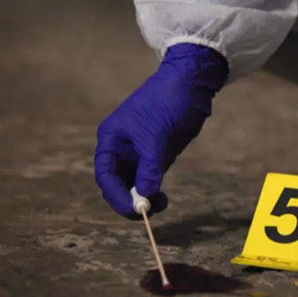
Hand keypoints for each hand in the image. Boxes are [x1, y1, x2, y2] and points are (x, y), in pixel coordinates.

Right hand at [94, 44, 227, 217]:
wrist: (191, 84)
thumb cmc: (167, 102)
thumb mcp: (157, 136)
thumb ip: (149, 167)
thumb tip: (145, 196)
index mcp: (112, 139)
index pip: (106, 175)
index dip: (116, 196)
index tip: (135, 210)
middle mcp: (120, 148)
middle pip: (117, 183)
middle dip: (129, 200)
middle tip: (149, 213)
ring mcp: (138, 152)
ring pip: (133, 183)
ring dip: (144, 197)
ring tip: (163, 204)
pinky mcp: (156, 153)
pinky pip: (149, 178)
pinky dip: (154, 189)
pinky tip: (164, 197)